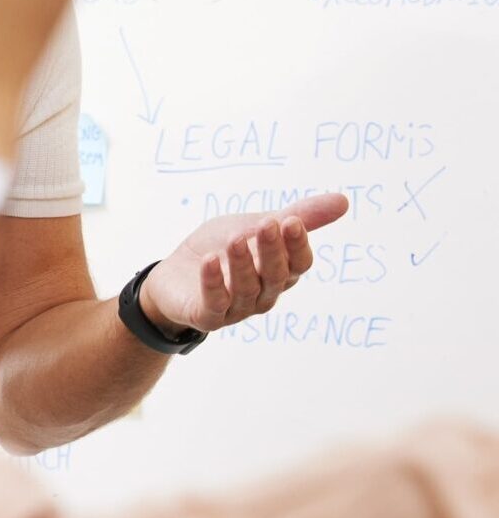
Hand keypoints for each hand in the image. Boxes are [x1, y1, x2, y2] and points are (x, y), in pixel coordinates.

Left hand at [139, 192, 349, 336]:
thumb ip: (297, 216)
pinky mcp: (208, 316)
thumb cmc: (220, 248)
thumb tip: (344, 201)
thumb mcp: (254, 225)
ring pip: (246, 289)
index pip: (299, 263)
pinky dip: (212, 282)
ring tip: (235, 240)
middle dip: (272, 250)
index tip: (290, 220)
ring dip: (242, 264)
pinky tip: (209, 261)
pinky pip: (214, 302)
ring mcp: (236, 308)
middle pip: (276, 276)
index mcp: (279, 273)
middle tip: (267, 224)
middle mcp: (263, 294)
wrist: (173, 274)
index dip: (297, 244)